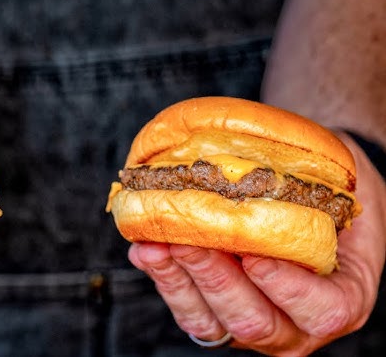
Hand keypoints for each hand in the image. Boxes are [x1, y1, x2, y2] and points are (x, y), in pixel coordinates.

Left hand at [129, 134, 385, 355]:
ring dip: (178, 281)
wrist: (311, 202)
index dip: (287, 288)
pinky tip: (146, 249)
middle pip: (253, 320)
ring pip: (211, 322)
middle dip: (214, 278)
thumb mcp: (341, 184)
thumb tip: (256, 162)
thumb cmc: (331, 192)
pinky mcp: (216, 318)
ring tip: (154, 246)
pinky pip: (187, 310)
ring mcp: (251, 325)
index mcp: (342, 300)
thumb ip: (316, 188)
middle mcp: (296, 326)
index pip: (322, 311)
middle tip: (187, 241)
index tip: (255, 258)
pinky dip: (164, 279)